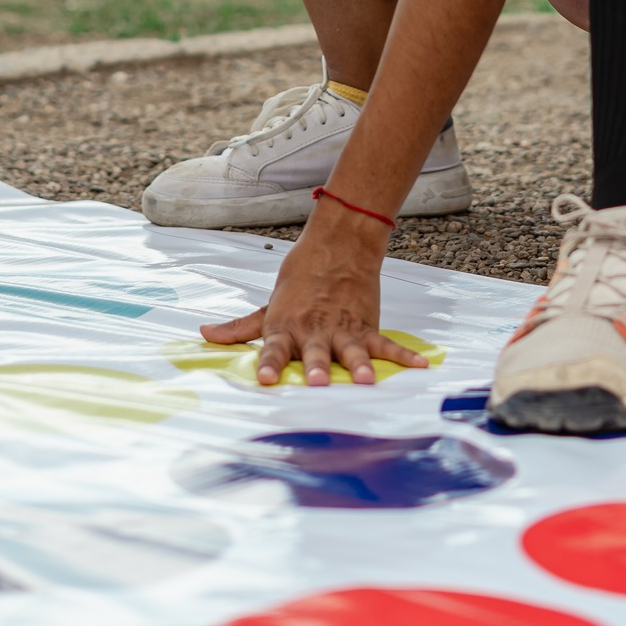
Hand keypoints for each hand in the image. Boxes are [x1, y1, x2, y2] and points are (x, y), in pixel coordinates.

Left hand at [200, 202, 427, 385]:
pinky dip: (405, 357)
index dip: (267, 364)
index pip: (273, 349)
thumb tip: (205, 334)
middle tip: (318, 382)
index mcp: (286, 327)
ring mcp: (343, 329)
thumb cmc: (300, 278)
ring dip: (360, 365)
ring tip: (367, 380)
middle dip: (317, 368)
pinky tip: (421, 366)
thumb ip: (239, 327)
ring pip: (352, 350)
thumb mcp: (268, 303)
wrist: (338, 244)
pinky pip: (386, 344)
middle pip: (315, 353)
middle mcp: (314, 331)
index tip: (263, 379)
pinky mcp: (367, 324)